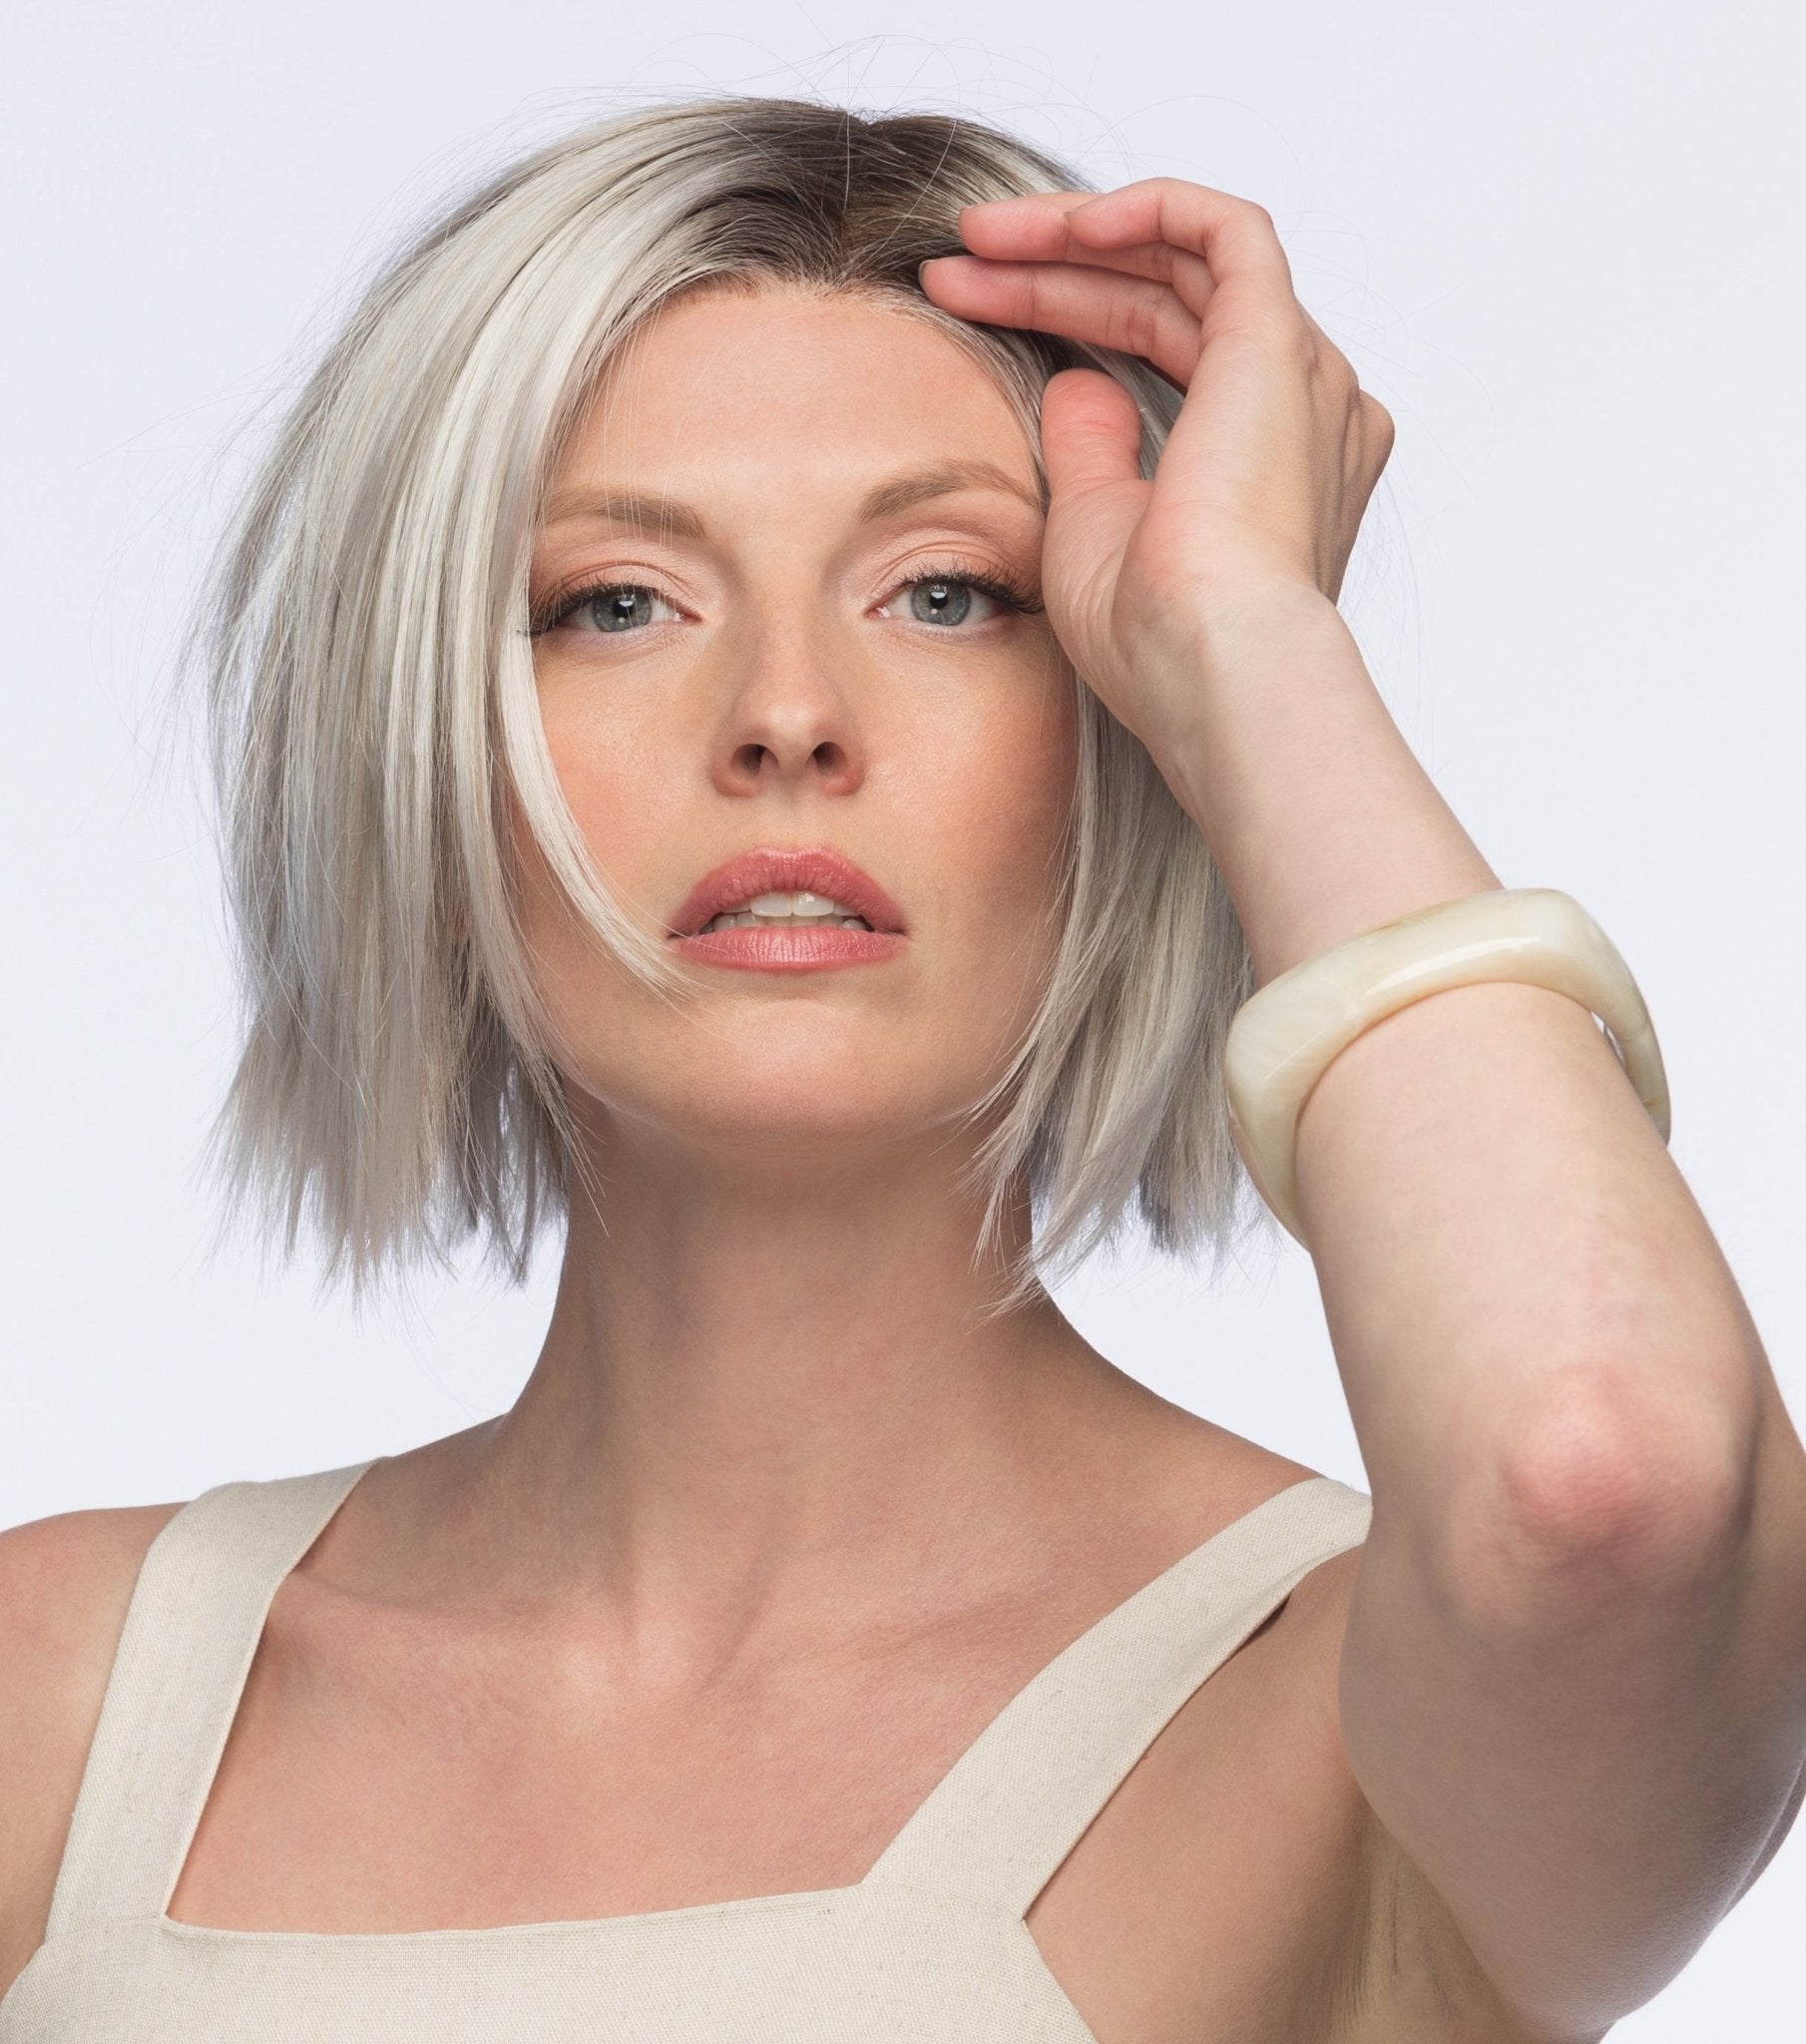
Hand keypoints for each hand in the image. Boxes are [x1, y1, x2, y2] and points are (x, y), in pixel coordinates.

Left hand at [919, 179, 1394, 753]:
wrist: (1211, 667)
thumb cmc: (1155, 637)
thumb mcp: (1092, 530)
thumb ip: (1090, 451)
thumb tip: (1077, 383)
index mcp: (1271, 464)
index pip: (1164, 349)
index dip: (1063, 316)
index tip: (967, 309)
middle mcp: (1301, 412)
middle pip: (1168, 300)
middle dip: (1053, 272)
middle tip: (954, 265)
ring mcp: (1301, 377)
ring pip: (1186, 259)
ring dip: (1077, 239)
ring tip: (977, 239)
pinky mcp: (1281, 345)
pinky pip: (1227, 230)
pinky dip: (1148, 210)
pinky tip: (1063, 225)